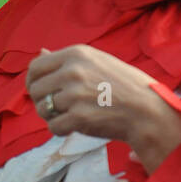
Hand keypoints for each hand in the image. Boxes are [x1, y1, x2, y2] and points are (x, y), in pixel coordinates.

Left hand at [26, 45, 180, 173]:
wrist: (147, 111)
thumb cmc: (125, 85)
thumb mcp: (98, 61)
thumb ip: (67, 59)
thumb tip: (40, 52)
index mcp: (76, 54)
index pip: (36, 67)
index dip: (33, 81)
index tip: (39, 90)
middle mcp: (72, 71)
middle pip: (35, 89)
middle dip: (41, 101)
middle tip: (56, 107)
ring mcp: (74, 94)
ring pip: (42, 109)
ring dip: (52, 116)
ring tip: (69, 115)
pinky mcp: (78, 117)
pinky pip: (53, 126)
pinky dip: (60, 129)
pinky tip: (74, 126)